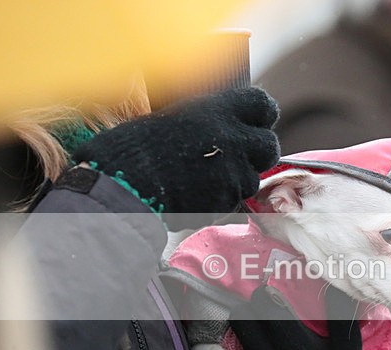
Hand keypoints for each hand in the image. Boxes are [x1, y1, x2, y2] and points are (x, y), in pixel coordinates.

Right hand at [72, 87, 279, 215]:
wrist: (120, 188)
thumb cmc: (130, 150)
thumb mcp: (168, 118)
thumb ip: (203, 121)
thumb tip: (217, 125)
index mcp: (216, 110)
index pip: (263, 104)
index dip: (261, 116)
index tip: (255, 123)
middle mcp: (232, 139)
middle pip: (269, 146)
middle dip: (257, 153)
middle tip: (237, 158)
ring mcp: (233, 173)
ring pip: (252, 179)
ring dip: (237, 181)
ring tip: (204, 181)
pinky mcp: (227, 202)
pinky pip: (235, 203)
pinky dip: (221, 203)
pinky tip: (195, 198)